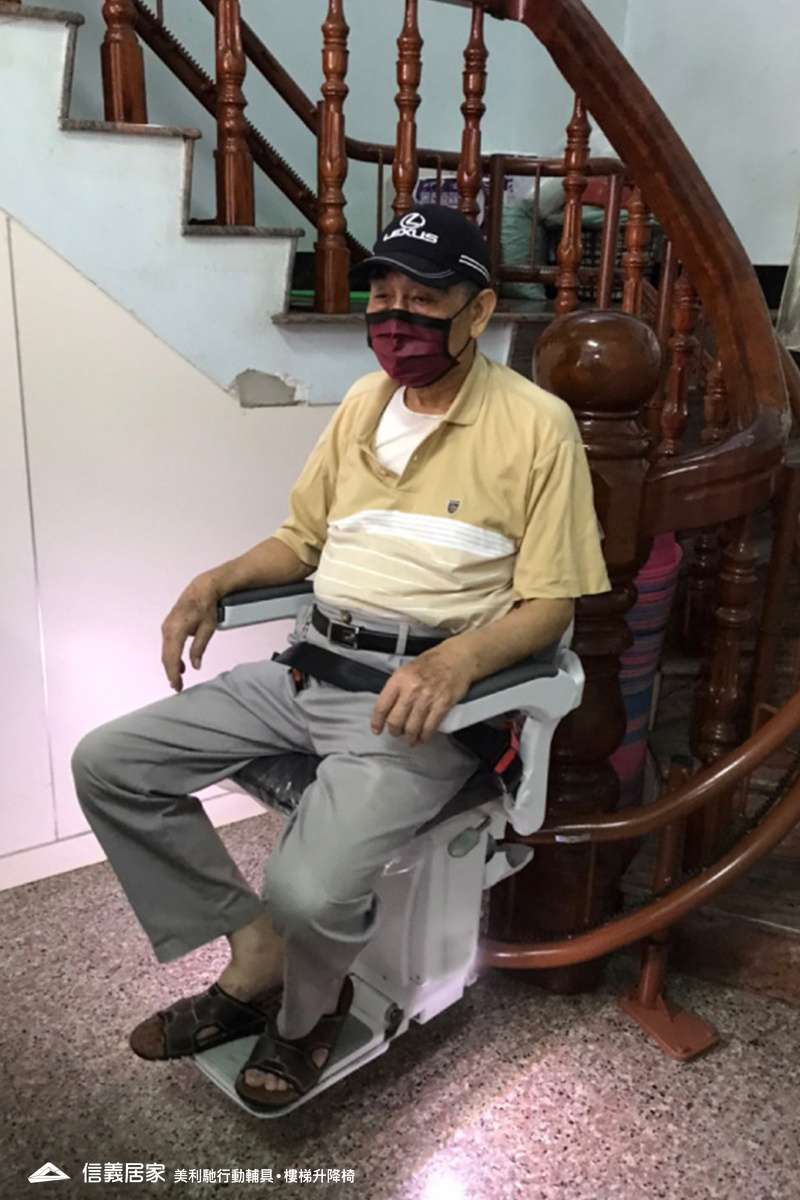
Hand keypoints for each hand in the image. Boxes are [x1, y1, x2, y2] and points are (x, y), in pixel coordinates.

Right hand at [160, 574, 219, 691]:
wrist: (202, 589)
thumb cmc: (206, 607)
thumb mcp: (208, 629)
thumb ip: (199, 648)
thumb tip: (195, 666)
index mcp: (177, 630)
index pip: (172, 657)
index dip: (173, 673)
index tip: (177, 685)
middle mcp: (167, 628)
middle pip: (166, 656)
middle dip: (171, 673)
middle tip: (177, 686)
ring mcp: (166, 626)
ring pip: (166, 651)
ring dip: (171, 665)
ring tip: (179, 678)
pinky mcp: (168, 626)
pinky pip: (168, 645)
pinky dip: (172, 656)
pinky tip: (180, 664)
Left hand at [370, 645, 474, 745]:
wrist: (457, 657)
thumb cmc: (433, 662)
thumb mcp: (407, 669)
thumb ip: (397, 687)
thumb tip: (387, 707)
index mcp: (399, 679)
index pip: (382, 706)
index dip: (377, 722)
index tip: (377, 729)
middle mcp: (411, 689)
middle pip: (395, 720)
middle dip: (394, 731)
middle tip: (396, 733)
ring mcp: (427, 698)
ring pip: (412, 727)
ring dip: (410, 737)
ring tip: (410, 739)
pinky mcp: (442, 704)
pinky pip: (430, 727)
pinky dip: (425, 736)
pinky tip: (423, 737)